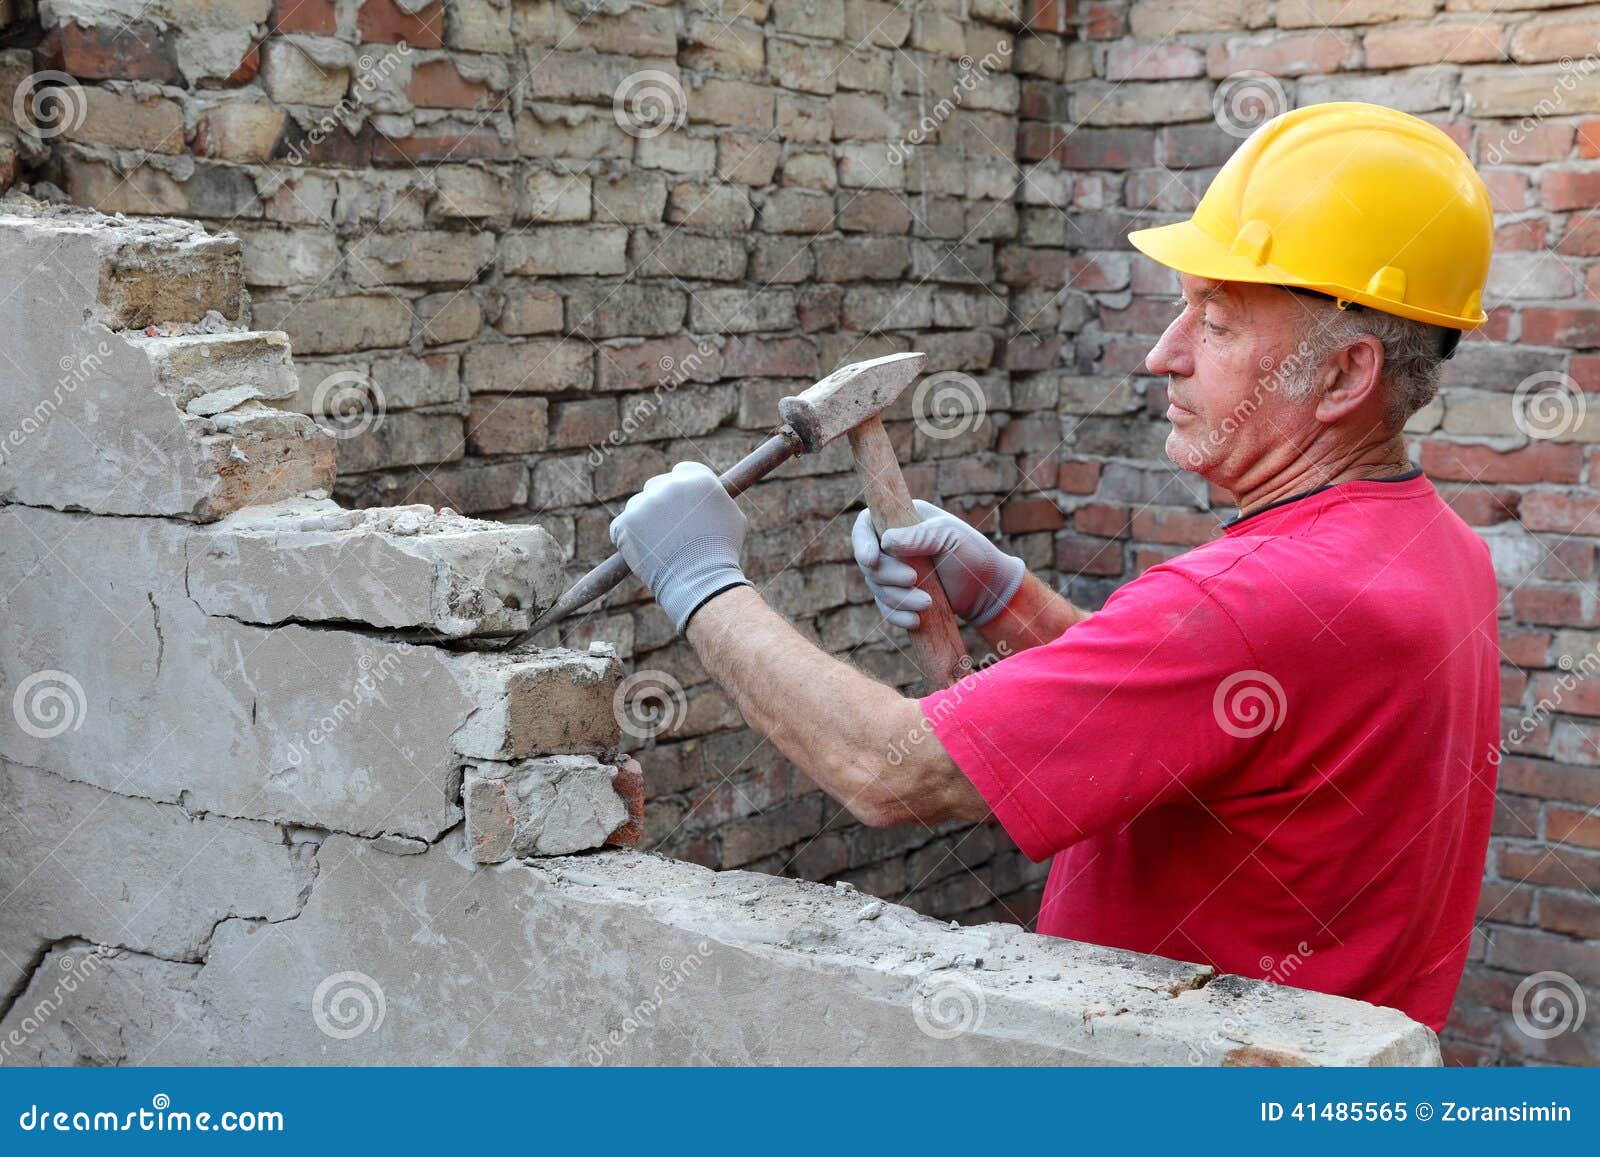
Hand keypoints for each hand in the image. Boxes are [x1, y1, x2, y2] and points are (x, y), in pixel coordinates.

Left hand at [609, 461, 750, 632]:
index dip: (681, 488)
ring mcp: (646, 503)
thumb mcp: (733, 518)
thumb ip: (716, 497)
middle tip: (668, 528)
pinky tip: (642, 551)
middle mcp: (671, 485)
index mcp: (699, 479)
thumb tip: (709, 492)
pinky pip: (620, 526)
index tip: (680, 504)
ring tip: (659, 546)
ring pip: (638, 505)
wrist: (700, 581)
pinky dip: (627, 537)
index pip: (682, 471)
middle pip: (657, 485)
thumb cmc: (721, 554)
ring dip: (644, 520)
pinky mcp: (626, 522)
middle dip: (661, 503)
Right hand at [851, 499, 1025, 629]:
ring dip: (897, 598)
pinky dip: (897, 616)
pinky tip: (915, 621)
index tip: (871, 560)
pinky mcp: (899, 596)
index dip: (861, 541)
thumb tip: (886, 542)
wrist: (986, 589)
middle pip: (868, 561)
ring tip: (927, 603)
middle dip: (887, 575)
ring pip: (876, 587)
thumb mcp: (949, 537)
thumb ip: (919, 536)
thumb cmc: (972, 554)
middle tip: (913, 580)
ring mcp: (893, 572)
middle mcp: (892, 545)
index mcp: (901, 519)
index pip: (865, 524)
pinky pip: (886, 608)